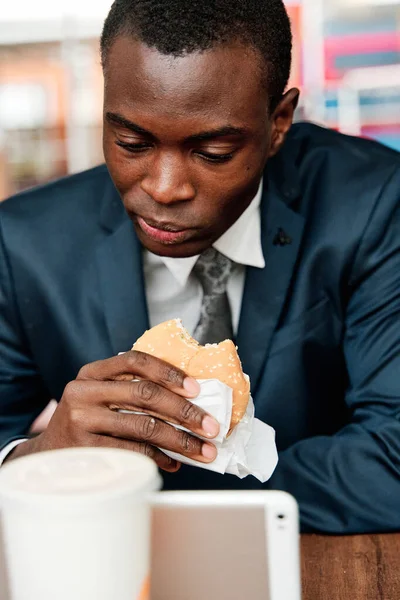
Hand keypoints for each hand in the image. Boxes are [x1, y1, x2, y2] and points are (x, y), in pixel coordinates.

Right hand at [8, 351, 219, 471]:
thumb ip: (132, 390)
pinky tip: (174, 462)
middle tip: (212, 427)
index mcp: (92, 372)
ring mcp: (82, 420)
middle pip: (145, 394)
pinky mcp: (85, 449)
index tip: (197, 388)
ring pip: (144, 426)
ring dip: (181, 440)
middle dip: (185, 411)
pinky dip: (159, 457)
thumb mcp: (101, 397)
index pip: (135, 360)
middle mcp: (84, 391)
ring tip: (204, 451)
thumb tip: (192, 401)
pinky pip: (133, 451)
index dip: (169, 372)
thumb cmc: (88, 423)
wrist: (48, 457)